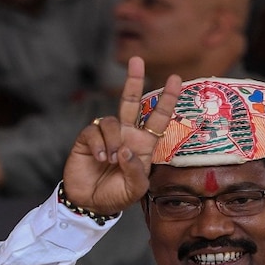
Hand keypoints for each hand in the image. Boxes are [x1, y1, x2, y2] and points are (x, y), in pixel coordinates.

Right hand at [61, 57, 180, 215]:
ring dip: (113, 140)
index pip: (158, 118)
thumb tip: (125, 150)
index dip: (167, 99)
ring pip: (111, 120)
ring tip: (110, 160)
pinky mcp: (87, 139)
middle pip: (131, 101)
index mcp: (143, 144)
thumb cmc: (116, 196)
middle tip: (136, 61)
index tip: (176, 79)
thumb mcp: (135, 190)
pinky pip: (94, 131)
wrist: (90, 203)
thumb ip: (136, 171)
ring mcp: (106, 136)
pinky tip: (99, 158)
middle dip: (134, 80)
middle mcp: (126, 135)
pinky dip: (99, 145)